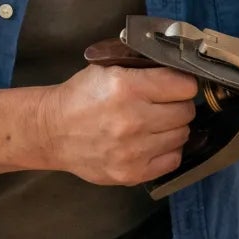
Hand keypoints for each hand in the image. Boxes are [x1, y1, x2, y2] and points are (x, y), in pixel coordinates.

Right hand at [35, 59, 197, 184]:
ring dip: (172, 128)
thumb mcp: (109, 68)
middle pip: (186, 111)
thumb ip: (144, 66)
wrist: (52, 131)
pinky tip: (151, 142)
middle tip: (162, 104)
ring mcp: (133, 150)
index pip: (185, 86)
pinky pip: (173, 160)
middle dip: (178, 105)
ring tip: (153, 123)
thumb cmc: (81, 97)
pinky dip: (167, 150)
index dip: (183, 83)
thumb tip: (180, 65)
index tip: (175, 85)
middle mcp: (132, 120)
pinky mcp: (132, 173)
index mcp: (127, 87)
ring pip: (182, 135)